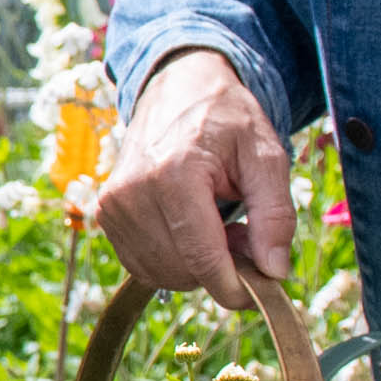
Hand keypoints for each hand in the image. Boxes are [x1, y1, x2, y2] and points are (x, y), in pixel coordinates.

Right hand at [92, 47, 293, 298]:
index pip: (202, 257)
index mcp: (174, 173)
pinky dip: (173, 261)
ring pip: (161, 274)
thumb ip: (275, 214)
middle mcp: (133, 192)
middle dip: (220, 269)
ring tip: (219, 227)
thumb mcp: (266, 155)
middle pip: (182, 270)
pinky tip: (191, 231)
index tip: (261, 292)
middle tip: (244, 234)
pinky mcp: (105, 215)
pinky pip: (143, 265)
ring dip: (196, 267)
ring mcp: (113, 206)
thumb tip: (274, 272)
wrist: (177, 88)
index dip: (234, 287)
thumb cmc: (226, 119)